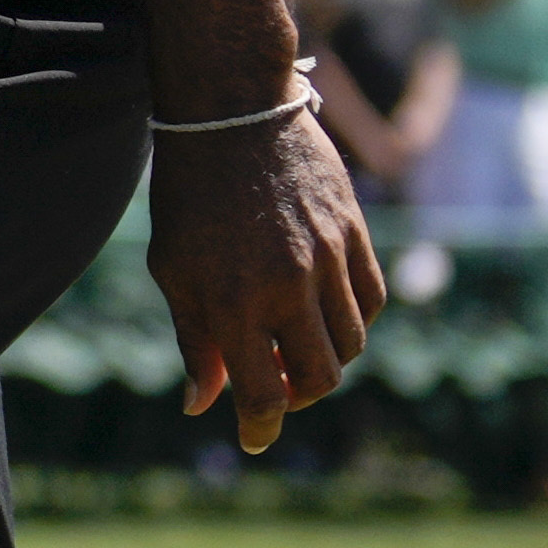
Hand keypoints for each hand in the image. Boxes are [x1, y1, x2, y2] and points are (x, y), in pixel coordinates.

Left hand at [149, 108, 380, 452]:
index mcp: (233, 302)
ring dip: (326, 358)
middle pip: (318, 379)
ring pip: (350, 344)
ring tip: (294, 343)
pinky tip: (325, 310)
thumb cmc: (189, 193)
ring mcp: (328, 260)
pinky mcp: (355, 233)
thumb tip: (202, 404)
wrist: (230, 110)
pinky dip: (354, 319)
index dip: (259, 428)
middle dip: (295, 397)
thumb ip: (194, 340)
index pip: (262, 397)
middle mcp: (287, 287)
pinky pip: (372, 300)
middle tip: (272, 383)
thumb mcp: (175, 268)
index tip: (253, 437)